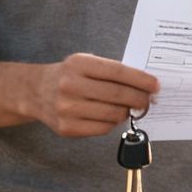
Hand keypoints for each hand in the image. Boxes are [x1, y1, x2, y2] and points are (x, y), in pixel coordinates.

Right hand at [31, 53, 158, 137]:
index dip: (140, 80)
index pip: (118, 72)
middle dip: (140, 99)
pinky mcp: (67, 128)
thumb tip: (145, 87)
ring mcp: (67, 109)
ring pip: (113, 115)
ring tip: (130, 108)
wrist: (36, 91)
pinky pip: (102, 128)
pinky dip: (113, 123)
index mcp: (78, 64)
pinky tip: (113, 117)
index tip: (155, 85)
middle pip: (118, 95)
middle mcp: (70, 86)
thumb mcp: (85, 63)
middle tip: (149, 101)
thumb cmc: (69, 75)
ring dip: (127, 112)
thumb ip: (111, 72)